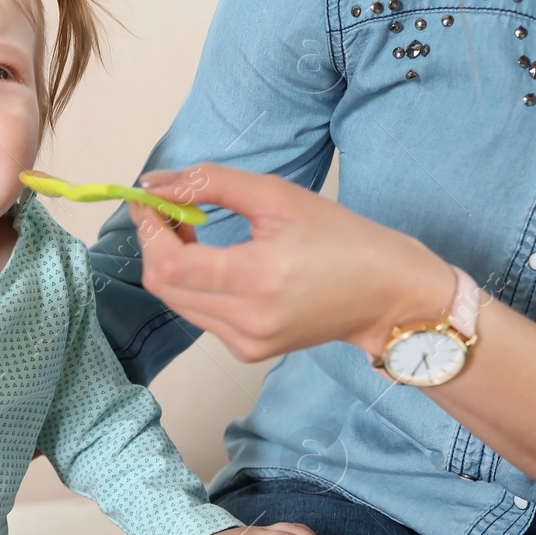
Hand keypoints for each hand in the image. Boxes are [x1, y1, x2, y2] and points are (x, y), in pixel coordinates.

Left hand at [131, 163, 455, 362]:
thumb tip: (155, 183)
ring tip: (196, 232)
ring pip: (177, 302)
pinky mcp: (249, 352)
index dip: (149, 230)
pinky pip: (200, 316)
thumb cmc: (341, 238)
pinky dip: (195, 286)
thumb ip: (210, 183)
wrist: (387, 295)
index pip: (170, 265)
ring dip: (173, 264)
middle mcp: (248, 321)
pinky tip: (218, 264)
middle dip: (156, 243)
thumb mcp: (277, 196)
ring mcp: (247, 343)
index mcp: (258, 278)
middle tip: (172, 210)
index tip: (148, 200)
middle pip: (164, 286)